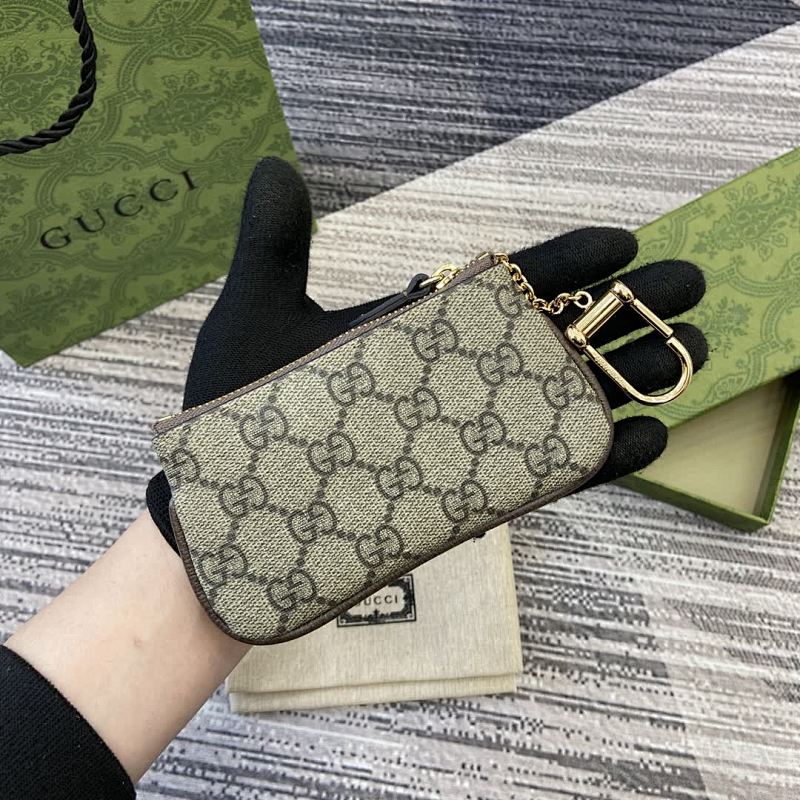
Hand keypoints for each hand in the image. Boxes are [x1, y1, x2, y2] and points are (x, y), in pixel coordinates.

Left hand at [147, 158, 706, 547]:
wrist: (229, 518)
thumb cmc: (240, 417)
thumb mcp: (257, 317)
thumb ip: (275, 244)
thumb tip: (274, 165)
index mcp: (418, 332)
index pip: (505, 285)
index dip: (567, 259)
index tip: (624, 239)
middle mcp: (451, 383)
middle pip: (553, 338)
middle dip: (626, 313)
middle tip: (693, 289)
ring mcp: (463, 441)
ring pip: (561, 404)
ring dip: (630, 381)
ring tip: (694, 356)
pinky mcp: (464, 499)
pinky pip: (541, 477)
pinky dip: (595, 461)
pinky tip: (646, 439)